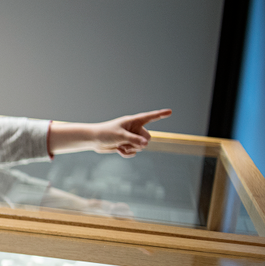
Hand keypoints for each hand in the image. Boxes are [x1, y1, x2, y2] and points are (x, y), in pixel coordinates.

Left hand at [48, 109, 171, 157]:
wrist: (93, 140)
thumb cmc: (105, 133)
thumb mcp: (120, 136)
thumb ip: (134, 140)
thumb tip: (146, 144)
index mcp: (133, 121)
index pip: (150, 117)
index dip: (160, 115)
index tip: (170, 112)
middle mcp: (134, 129)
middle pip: (148, 138)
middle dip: (139, 143)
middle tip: (127, 142)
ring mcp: (131, 137)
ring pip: (141, 147)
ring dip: (131, 148)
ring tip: (120, 145)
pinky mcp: (127, 145)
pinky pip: (135, 152)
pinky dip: (128, 153)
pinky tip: (119, 150)